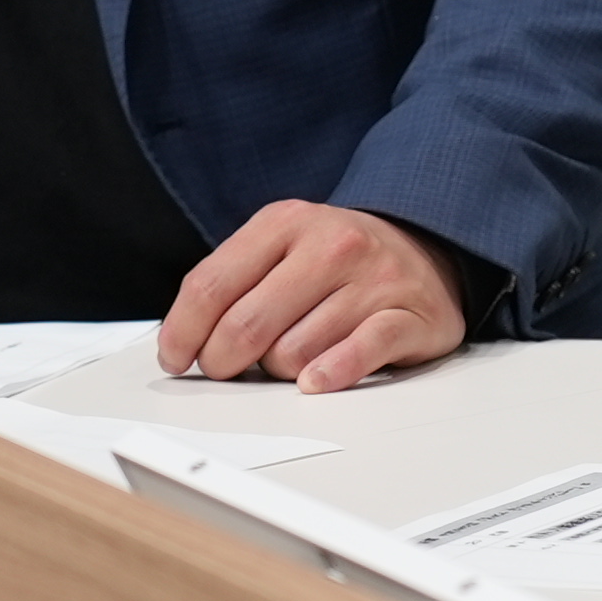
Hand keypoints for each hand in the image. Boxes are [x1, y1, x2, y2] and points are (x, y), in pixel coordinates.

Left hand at [159, 200, 466, 394]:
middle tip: (227, 369)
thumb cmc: (338, 260)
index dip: (182, 333)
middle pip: (246, 326)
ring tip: (294, 355)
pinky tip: (317, 378)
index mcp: (286, 222)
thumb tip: (182, 343)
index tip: (175, 359)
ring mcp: (373, 278)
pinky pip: (356, 355)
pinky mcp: (410, 314)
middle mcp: (331, 244)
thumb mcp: (281, 248)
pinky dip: (330, 374)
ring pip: (294, 353)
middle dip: (223, 363)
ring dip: (282, 372)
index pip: (211, 285)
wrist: (425, 248)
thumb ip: (233, 284)